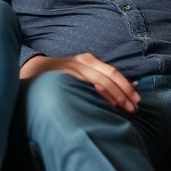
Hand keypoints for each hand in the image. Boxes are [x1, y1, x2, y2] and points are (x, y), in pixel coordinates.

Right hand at [21, 53, 139, 112]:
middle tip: (132, 109)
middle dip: (122, 94)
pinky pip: (81, 89)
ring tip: (121, 111)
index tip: (137, 101)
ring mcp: (70, 70)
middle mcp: (80, 63)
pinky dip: (93, 98)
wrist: (33, 70)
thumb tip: (132, 86)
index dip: (126, 86)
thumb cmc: (62, 74)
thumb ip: (101, 77)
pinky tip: (100, 108)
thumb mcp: (82, 71)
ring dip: (111, 98)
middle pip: (107, 78)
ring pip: (96, 83)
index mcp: (88, 60)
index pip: (112, 72)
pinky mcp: (60, 79)